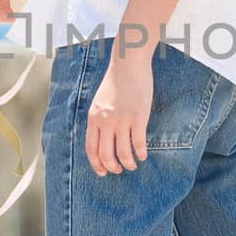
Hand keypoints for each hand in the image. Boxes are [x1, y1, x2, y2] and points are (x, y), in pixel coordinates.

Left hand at [85, 55, 151, 175]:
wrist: (128, 64)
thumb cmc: (116, 82)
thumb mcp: (99, 102)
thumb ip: (100, 120)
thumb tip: (104, 139)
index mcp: (94, 118)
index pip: (91, 149)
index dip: (96, 164)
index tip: (103, 172)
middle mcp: (105, 121)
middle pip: (105, 155)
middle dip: (112, 168)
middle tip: (119, 170)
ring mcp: (122, 120)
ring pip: (123, 153)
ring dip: (128, 164)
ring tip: (133, 165)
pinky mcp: (138, 118)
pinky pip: (139, 144)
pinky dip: (141, 154)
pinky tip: (143, 155)